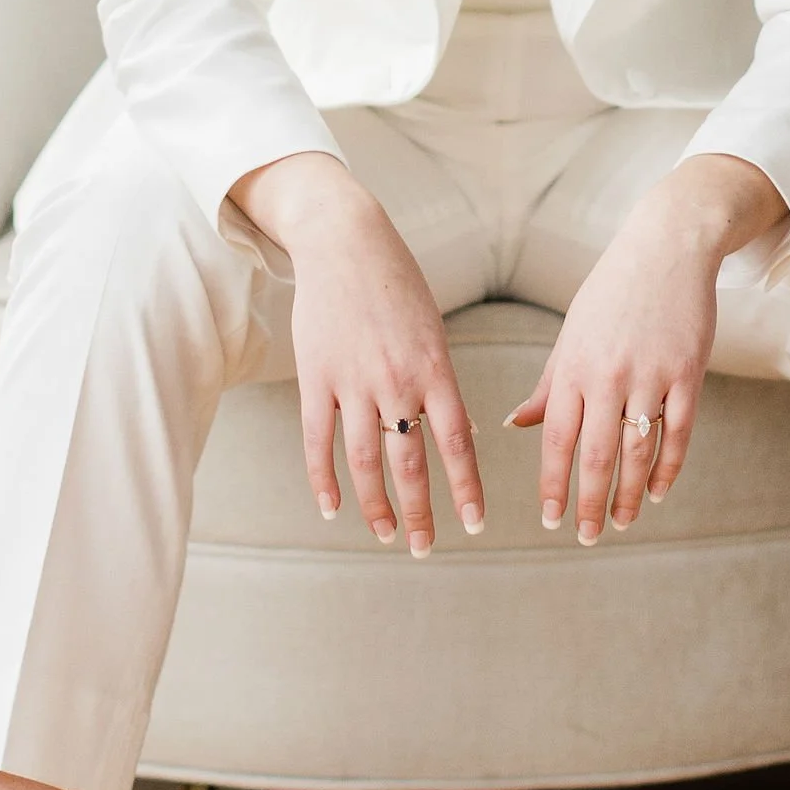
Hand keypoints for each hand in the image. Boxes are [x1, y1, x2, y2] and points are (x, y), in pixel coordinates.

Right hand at [227, 153, 484, 554]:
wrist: (344, 240)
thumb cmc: (396, 284)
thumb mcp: (432, 331)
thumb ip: (441, 383)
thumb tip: (458, 434)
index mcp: (435, 369)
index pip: (457, 443)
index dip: (466, 488)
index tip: (474, 524)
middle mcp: (396, 381)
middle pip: (409, 464)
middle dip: (419, 513)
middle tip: (424, 548)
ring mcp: (352, 382)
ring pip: (364, 462)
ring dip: (375, 506)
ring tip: (384, 535)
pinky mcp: (315, 377)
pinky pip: (317, 440)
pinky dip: (323, 480)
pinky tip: (330, 508)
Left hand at [509, 153, 786, 541]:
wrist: (668, 247)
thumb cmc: (612, 293)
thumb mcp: (572, 335)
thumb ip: (548, 385)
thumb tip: (516, 425)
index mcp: (572, 366)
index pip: (556, 438)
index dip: (553, 483)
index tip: (549, 519)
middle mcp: (607, 375)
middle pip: (595, 454)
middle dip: (587, 502)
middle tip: (584, 536)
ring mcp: (650, 375)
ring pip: (636, 451)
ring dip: (627, 495)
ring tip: (620, 524)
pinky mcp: (687, 373)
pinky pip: (679, 433)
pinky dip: (669, 469)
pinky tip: (658, 493)